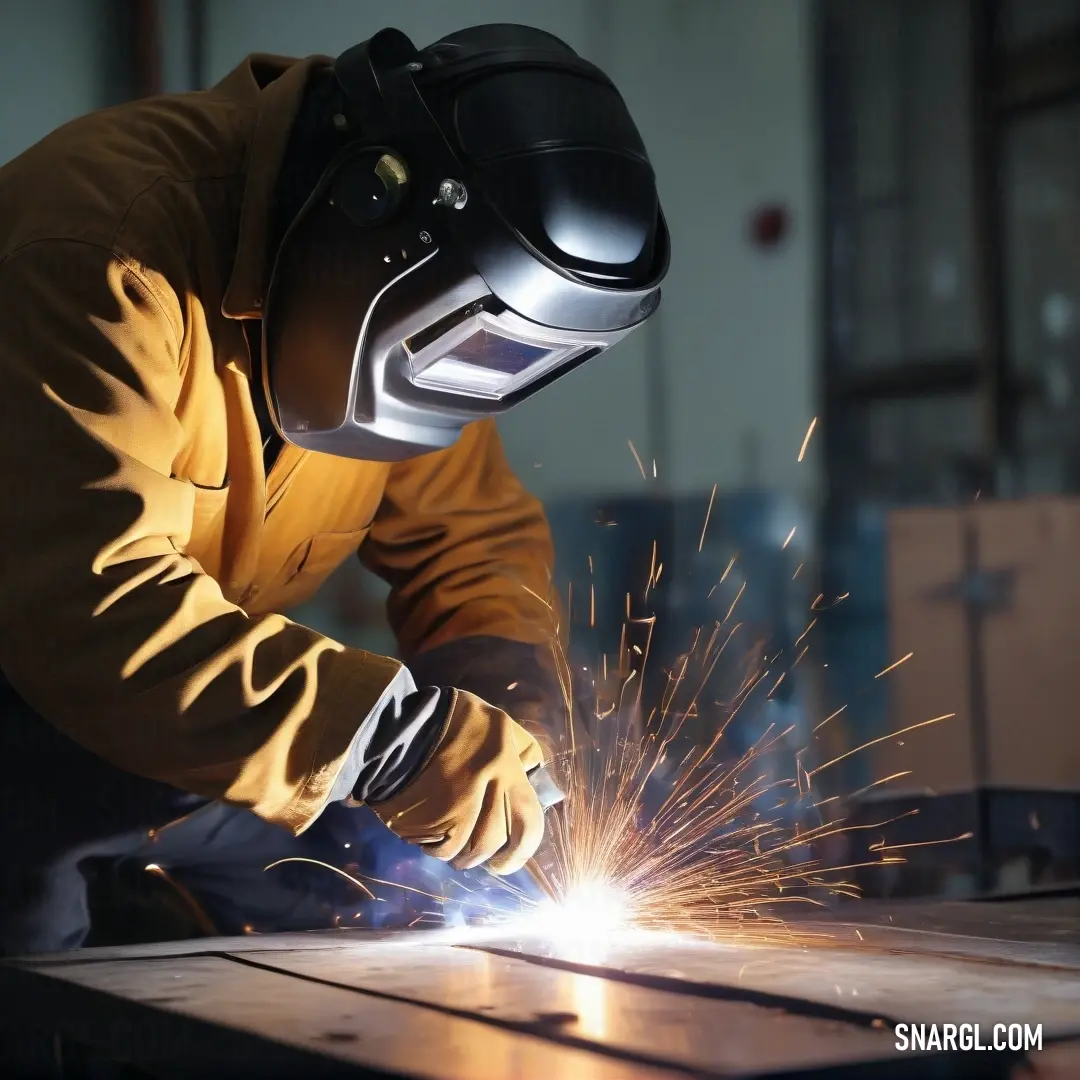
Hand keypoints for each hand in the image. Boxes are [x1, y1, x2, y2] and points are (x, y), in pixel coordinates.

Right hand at [370, 689, 544, 874]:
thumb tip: (531, 775)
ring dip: (462, 853)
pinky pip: (438, 847)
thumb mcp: (496, 721)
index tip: (514, 855)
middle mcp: (483, 787)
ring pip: (466, 849)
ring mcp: (452, 806)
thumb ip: (519, 751)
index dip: (524, 847)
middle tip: (492, 863)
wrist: (393, 723)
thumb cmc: (449, 718)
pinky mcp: (423, 819)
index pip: (528, 820)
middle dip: (497, 859)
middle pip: (495, 840)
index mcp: (503, 763)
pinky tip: (431, 834)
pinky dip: (436, 847)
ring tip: (454, 842)